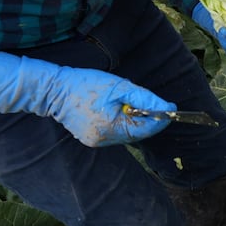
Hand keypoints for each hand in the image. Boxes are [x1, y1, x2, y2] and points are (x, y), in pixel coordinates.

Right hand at [0, 52, 173, 146]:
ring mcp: (95, 141)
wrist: (53, 89)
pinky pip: (114, 133)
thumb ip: (145, 99)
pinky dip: (120, 122)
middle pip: (137, 134)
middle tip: (154, 104)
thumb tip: (168, 108)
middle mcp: (104, 140)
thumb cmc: (86, 84)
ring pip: (126, 134)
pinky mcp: (90, 138)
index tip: (172, 108)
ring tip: (126, 102)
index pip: (146, 129)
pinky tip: (113, 108)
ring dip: (133, 120)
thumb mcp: (120, 86)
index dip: (160, 119)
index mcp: (111, 129)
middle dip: (147, 119)